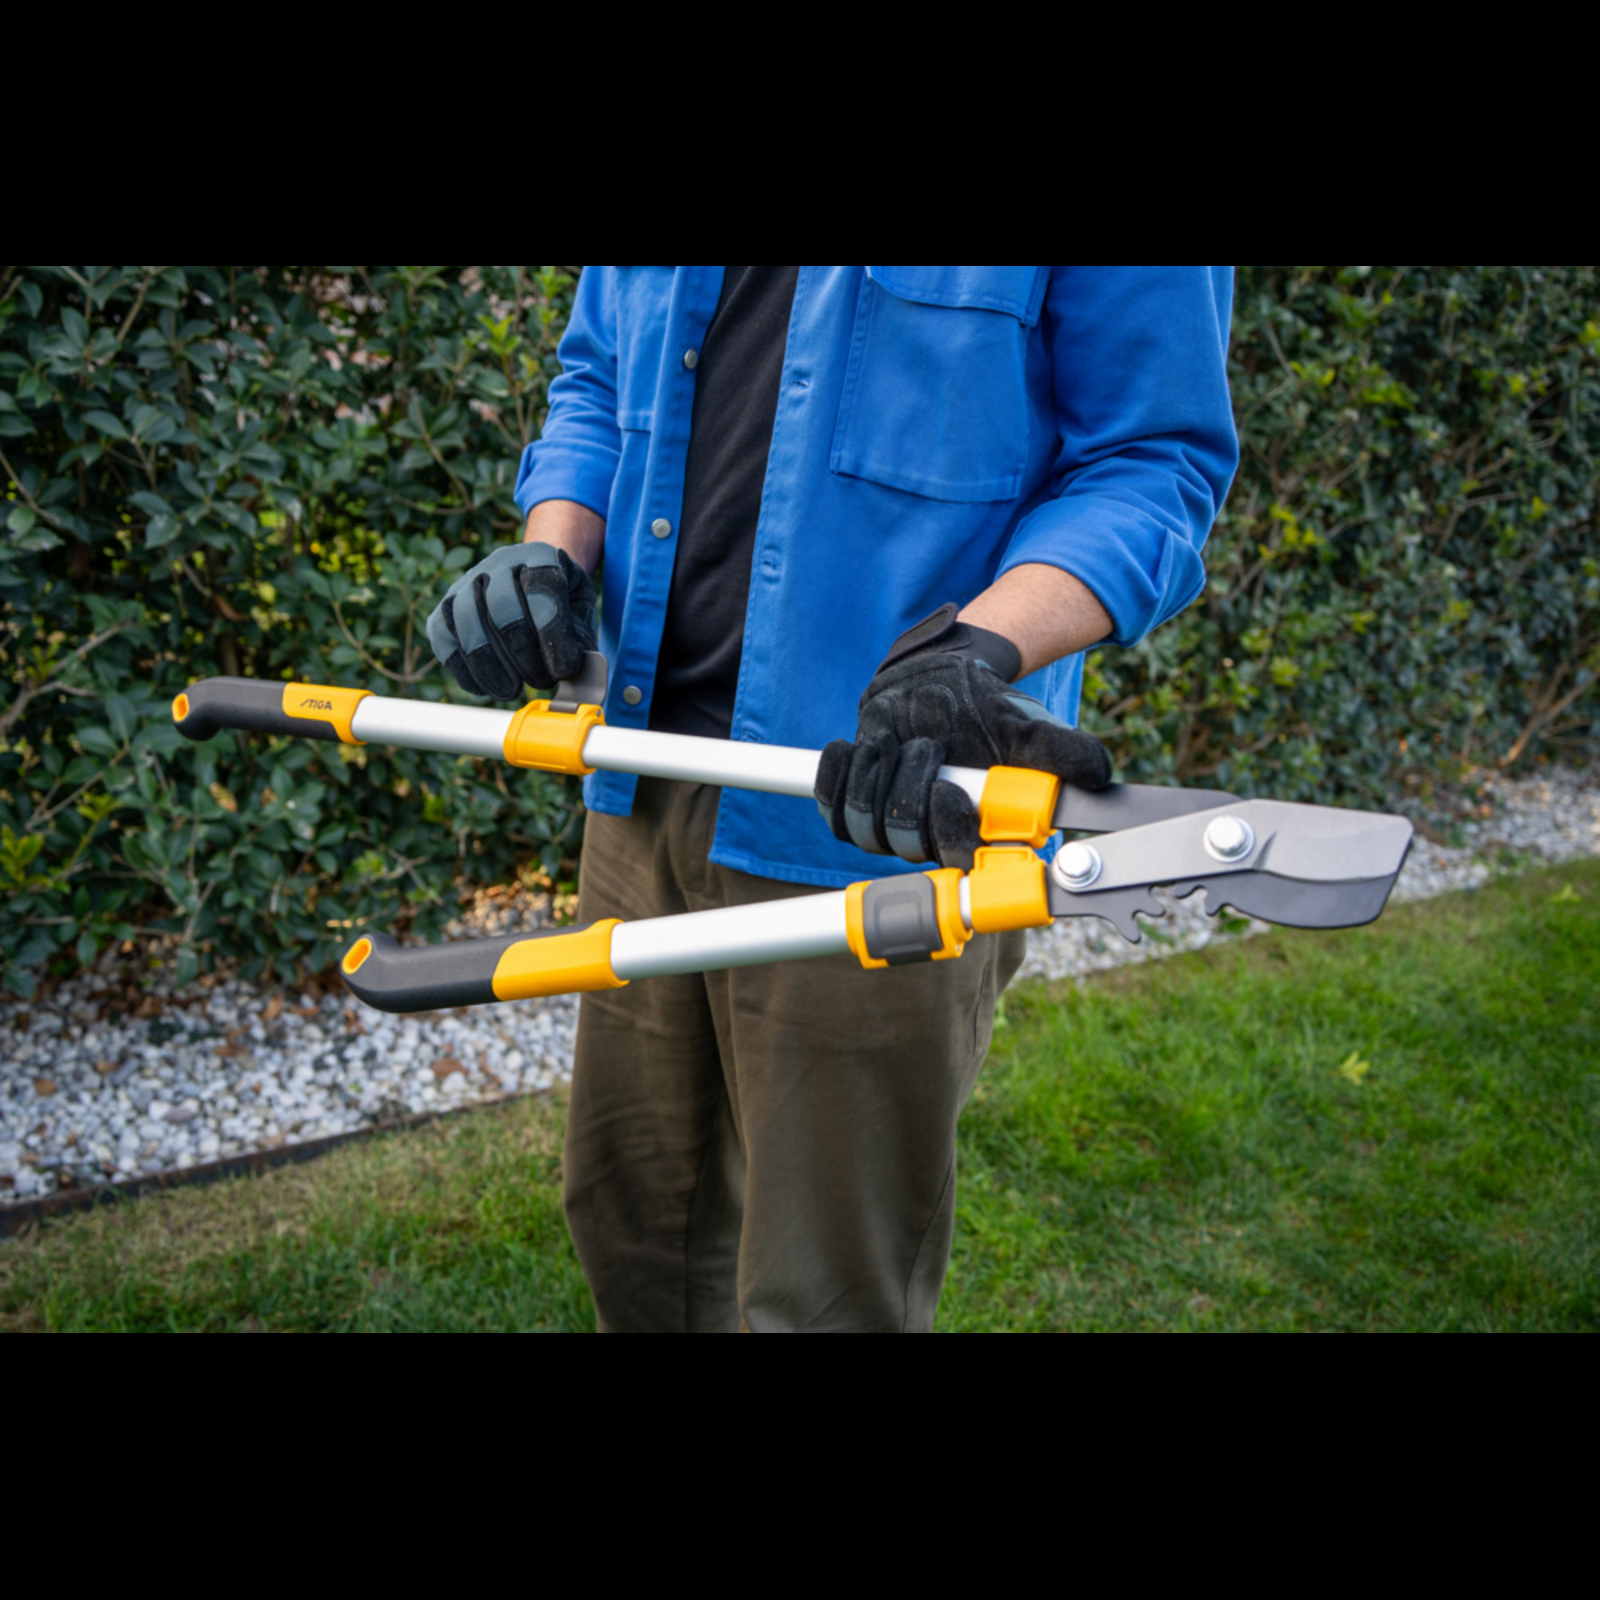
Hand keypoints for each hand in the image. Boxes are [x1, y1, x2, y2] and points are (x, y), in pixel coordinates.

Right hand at [425, 542, 596, 699]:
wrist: (535, 583)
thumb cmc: (562, 607)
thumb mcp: (581, 618)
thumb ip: (580, 647)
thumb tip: (574, 684)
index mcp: (542, 556)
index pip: (544, 587)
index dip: (553, 633)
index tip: (563, 671)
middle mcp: (502, 561)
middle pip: (501, 602)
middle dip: (520, 650)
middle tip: (539, 682)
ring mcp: (469, 580)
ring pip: (464, 616)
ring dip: (487, 662)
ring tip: (510, 690)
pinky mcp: (446, 604)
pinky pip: (441, 633)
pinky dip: (460, 666)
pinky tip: (484, 688)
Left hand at [814, 604, 1110, 869]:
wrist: (941, 681)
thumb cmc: (986, 709)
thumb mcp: (1026, 723)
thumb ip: (1064, 753)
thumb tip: (1097, 775)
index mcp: (975, 828)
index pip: (960, 860)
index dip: (950, 834)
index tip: (951, 791)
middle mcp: (933, 834)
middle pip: (906, 844)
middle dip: (910, 791)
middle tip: (923, 746)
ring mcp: (891, 822)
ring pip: (866, 831)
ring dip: (871, 781)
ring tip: (887, 739)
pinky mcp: (857, 802)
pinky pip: (833, 814)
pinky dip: (836, 780)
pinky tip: (849, 747)